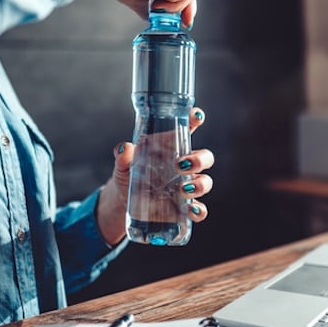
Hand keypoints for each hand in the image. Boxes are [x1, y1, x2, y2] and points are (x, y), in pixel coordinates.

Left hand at [96, 107, 213, 244]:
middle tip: (181, 165)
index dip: (195, 120)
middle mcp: (184, 166)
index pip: (188, 130)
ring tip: (182, 189)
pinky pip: (199, 209)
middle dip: (199, 160)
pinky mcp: (184, 207)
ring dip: (199, 185)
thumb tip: (124, 148)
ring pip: (205, 182)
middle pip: (205, 158)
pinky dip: (200, 211)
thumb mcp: (122, 164)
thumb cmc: (128, 175)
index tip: (196, 115)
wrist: (123, 202)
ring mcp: (186, 187)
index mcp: (171, 148)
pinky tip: (192, 210)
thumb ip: (123, 156)